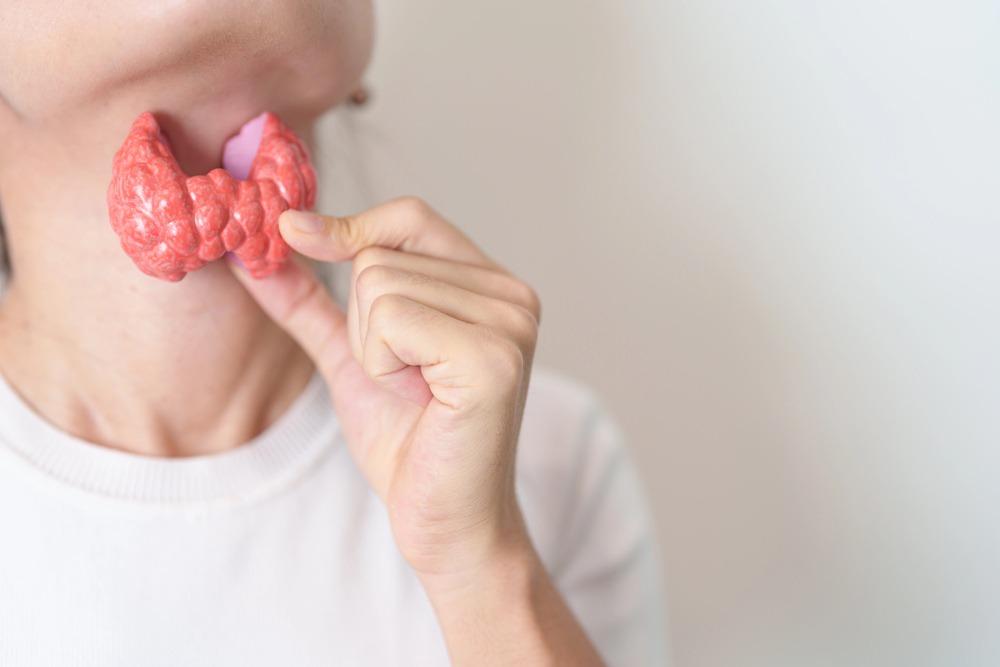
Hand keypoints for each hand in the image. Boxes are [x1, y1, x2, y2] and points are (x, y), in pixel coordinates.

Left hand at [232, 197, 603, 664]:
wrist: (444, 521)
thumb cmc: (410, 443)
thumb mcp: (353, 357)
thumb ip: (313, 302)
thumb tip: (260, 250)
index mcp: (490, 286)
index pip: (411, 216)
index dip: (350, 226)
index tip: (292, 234)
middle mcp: (511, 295)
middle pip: (380, 256)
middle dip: (364, 327)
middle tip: (405, 380)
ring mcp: (509, 324)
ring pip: (379, 286)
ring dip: (374, 352)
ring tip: (417, 393)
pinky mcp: (492, 358)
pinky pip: (392, 320)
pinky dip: (385, 366)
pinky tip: (423, 401)